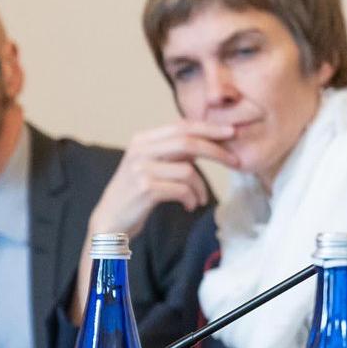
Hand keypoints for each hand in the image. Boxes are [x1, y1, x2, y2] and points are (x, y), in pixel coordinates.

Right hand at [88, 121, 237, 237]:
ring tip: (199, 199)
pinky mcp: (145, 188)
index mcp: (142, 140)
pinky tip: (190, 206)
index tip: (231, 132)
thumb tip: (208, 141)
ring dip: (202, 187)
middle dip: (217, 150)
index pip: (181, 126)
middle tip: (235, 161)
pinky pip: (182, 189)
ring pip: (188, 170)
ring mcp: (141, 169)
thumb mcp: (151, 166)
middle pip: (188, 142)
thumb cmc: (136, 194)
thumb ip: (173, 153)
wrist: (110, 221)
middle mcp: (140, 150)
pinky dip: (192, 199)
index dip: (209, 128)